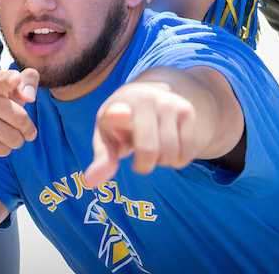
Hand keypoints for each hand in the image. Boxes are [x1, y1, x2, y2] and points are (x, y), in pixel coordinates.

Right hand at [0, 69, 39, 157]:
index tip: (16, 79)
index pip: (2, 79)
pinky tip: (0, 143)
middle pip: (18, 117)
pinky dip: (5, 149)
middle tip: (27, 131)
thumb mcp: (9, 91)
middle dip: (27, 128)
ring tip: (13, 138)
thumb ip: (27, 83)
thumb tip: (30, 96)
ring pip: (10, 136)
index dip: (11, 79)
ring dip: (17, 141)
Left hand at [84, 81, 200, 186]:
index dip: (119, 115)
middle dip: (144, 165)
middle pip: (150, 151)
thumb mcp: (107, 138)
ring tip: (153, 147)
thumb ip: (102, 159)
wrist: (144, 95)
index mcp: (117, 107)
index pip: (118, 112)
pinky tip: (169, 147)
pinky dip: (178, 160)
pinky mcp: (187, 109)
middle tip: (138, 154)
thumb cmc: (120, 124)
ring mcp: (168, 102)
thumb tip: (90, 182)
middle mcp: (144, 100)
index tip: (121, 113)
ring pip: (171, 154)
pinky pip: (187, 151)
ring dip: (162, 162)